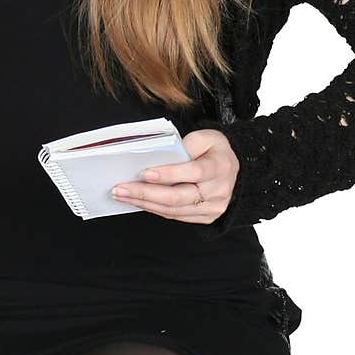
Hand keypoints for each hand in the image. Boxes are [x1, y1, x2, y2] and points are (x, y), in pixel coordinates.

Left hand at [110, 128, 238, 223]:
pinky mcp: (205, 217)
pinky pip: (176, 216)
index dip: (168, 174)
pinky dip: (154, 209)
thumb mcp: (206, 136)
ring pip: (173, 210)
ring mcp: (213, 208)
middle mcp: (219, 191)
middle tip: (120, 188)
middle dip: (145, 193)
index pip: (193, 172)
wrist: (234, 168)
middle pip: (178, 197)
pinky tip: (138, 201)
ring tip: (122, 196)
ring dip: (144, 203)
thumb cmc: (215, 150)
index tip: (143, 173)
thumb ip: (186, 144)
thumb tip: (159, 157)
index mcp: (220, 166)